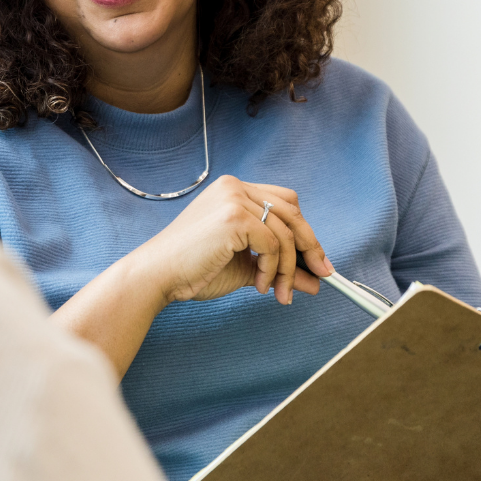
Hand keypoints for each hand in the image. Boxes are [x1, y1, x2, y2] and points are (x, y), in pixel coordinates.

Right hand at [144, 175, 332, 306]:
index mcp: (233, 191)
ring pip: (286, 232)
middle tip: (321, 276)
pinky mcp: (234, 217)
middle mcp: (234, 187)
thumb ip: (278, 269)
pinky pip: (273, 245)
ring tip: (278, 293)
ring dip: (289, 268)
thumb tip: (314, 282)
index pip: (283, 202)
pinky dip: (273, 269)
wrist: (159, 276)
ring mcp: (234, 198)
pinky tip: (260, 285)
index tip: (314, 260)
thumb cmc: (193, 270)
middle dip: (310, 246)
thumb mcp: (246, 268)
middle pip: (292, 211)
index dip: (303, 230)